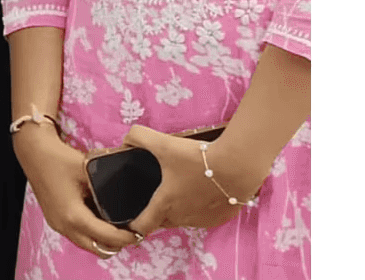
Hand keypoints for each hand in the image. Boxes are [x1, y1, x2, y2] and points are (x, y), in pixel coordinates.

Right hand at [14, 122, 136, 259]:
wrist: (33, 151)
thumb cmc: (59, 158)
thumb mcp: (89, 171)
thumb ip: (107, 188)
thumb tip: (130, 198)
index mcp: (73, 215)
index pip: (107, 237)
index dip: (127, 237)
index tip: (141, 232)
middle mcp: (64, 225)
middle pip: (98, 249)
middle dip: (117, 243)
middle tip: (131, 230)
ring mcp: (57, 224)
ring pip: (87, 244)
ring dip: (103, 240)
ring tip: (118, 225)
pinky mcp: (55, 220)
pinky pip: (78, 236)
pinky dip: (91, 233)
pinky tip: (100, 218)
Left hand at [124, 125, 265, 237]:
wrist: (238, 166)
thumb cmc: (199, 157)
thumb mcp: (163, 143)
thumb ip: (138, 137)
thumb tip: (126, 141)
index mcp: (165, 204)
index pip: (141, 226)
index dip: (131, 226)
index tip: (127, 221)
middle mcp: (182, 218)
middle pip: (161, 221)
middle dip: (155, 212)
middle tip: (154, 195)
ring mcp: (202, 220)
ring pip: (183, 219)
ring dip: (178, 209)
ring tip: (179, 189)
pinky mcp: (220, 219)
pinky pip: (203, 216)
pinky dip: (198, 207)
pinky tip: (201, 192)